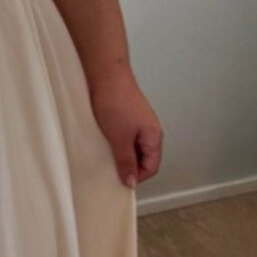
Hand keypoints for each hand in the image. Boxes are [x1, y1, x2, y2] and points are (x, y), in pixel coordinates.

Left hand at [88, 67, 162, 188]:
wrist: (106, 75)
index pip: (152, 167)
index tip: (121, 179)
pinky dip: (114, 142)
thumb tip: (131, 181)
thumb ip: (126, 161)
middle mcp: (149, 131)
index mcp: (154, 137)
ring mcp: (137, 124)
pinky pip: (123, 137)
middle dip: (128, 165)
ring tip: (105, 152)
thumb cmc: (116, 100)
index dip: (137, 176)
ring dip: (119, 153)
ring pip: (132, 148)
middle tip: (111, 168)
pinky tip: (102, 141)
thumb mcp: (119, 138)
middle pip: (143, 158)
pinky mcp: (126, 117)